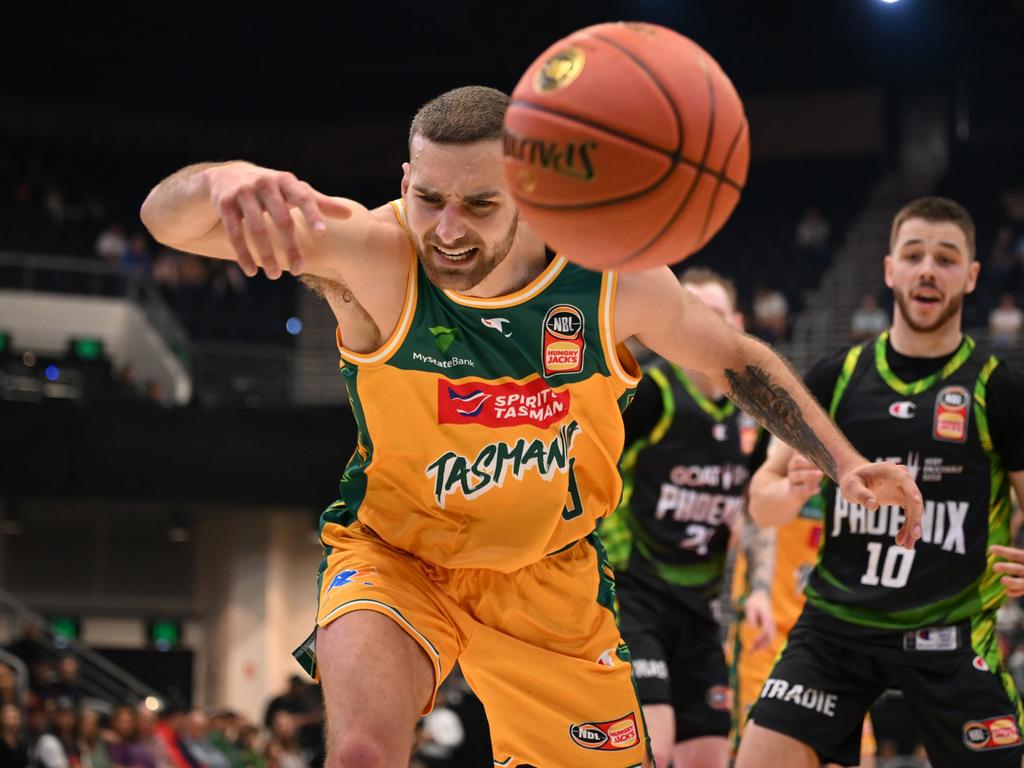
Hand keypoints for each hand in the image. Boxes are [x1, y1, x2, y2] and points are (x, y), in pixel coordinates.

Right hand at [204, 163, 350, 278]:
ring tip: (274, 276)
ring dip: (266, 255)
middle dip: (290, 247)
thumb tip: (350, 214)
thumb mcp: (293, 191)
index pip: (303, 197)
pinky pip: (235, 232)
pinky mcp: (224, 203)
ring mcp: (243, 192)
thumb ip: (319, 203)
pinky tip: (251, 272)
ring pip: (257, 229)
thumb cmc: (271, 189)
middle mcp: (264, 183)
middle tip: (298, 270)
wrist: (226, 177)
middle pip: (281, 219)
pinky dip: (244, 254)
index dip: (312, 214)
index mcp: (286, 181)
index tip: (321, 233)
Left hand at [743, 589, 775, 651]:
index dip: (760, 638)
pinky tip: (755, 646)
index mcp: (768, 618)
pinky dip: (763, 643)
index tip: (752, 643)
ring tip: (751, 651)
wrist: (761, 594)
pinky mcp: (768, 626)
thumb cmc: (754, 600)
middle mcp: (771, 623)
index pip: (766, 631)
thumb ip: (751, 617)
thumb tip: (751, 628)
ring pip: (769, 639)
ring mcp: (771, 625)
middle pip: (769, 638)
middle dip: (761, 646)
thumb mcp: (750, 606)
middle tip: (750, 652)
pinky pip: (768, 637)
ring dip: (761, 646)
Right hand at [787, 453, 823, 502]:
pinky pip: (799, 490)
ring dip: (809, 474)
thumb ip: (818, 457)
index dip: (808, 450)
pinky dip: (809, 490)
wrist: (794, 492)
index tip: (819, 450)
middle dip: (808, 461)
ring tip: (820, 474)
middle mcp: (793, 468)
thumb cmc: (807, 475)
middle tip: (820, 462)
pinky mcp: (793, 491)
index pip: (799, 451)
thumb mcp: (811, 465)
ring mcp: (792, 479)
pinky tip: (818, 490)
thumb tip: (833, 448)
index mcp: (797, 459)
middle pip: (796, 462)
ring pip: (797, 475)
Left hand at [838, 461, 922, 548]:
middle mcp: (903, 479)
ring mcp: (905, 489)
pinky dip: (907, 527)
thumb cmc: (852, 481)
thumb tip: (873, 506)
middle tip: (914, 537)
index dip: (913, 492)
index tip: (917, 503)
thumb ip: (861, 494)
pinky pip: (910, 515)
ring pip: (915, 510)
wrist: (855, 480)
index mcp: (891, 471)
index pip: (906, 481)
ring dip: (912, 528)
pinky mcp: (904, 499)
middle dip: (915, 519)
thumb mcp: (851, 487)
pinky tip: (901, 540)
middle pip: (914, 499)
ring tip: (907, 546)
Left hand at [989, 545, 1023, 597]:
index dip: (1004, 551)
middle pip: (1018, 569)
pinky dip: (1015, 592)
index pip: (1016, 554)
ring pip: (1022, 583)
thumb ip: (1012, 555)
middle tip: (994, 567)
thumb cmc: (1021, 564)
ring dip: (1012, 582)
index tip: (990, 549)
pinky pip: (1022, 592)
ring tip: (1003, 580)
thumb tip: (990, 549)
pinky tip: (1007, 591)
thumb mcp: (1019, 558)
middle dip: (1007, 568)